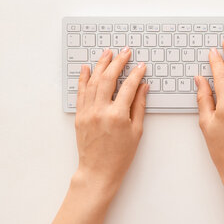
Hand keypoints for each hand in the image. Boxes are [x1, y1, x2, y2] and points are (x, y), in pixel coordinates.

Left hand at [74, 47, 148, 187]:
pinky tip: (86, 68)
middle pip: (109, 79)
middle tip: (125, 52)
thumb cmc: (120, 156)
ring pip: (93, 82)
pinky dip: (83, 79)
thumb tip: (143, 87)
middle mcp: (101, 111)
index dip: (136, 74)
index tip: (140, 66)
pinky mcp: (79, 116)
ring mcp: (88, 112)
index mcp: (118, 115)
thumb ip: (139, 106)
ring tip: (107, 53)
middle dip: (118, 62)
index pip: (128, 87)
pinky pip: (81, 92)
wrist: (98, 171)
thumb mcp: (136, 131)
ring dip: (100, 65)